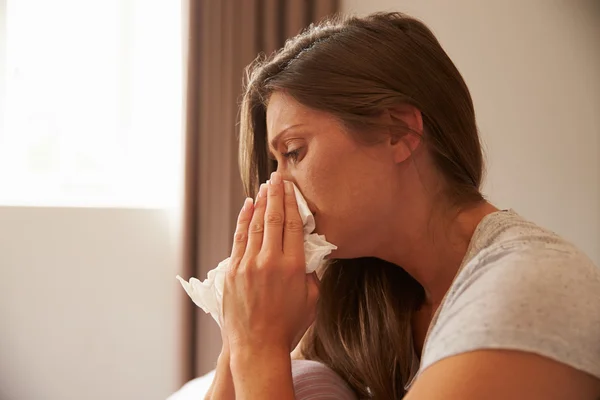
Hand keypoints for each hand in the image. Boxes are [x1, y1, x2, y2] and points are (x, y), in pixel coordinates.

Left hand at [222, 172, 318, 356]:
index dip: (293, 203)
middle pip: (274, 219)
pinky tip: (247, 207)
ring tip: (264, 186)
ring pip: (255, 225)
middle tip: (277, 177)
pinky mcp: (233, 271)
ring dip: (260, 203)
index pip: (294, 225)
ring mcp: (248, 265)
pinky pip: (239, 239)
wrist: (257, 347)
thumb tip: (307, 253)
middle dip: (276, 195)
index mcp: (294, 267)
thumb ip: (311, 273)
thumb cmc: (289, 326)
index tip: (291, 187)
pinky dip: (243, 221)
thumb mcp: (312, 300)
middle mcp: (270, 261)